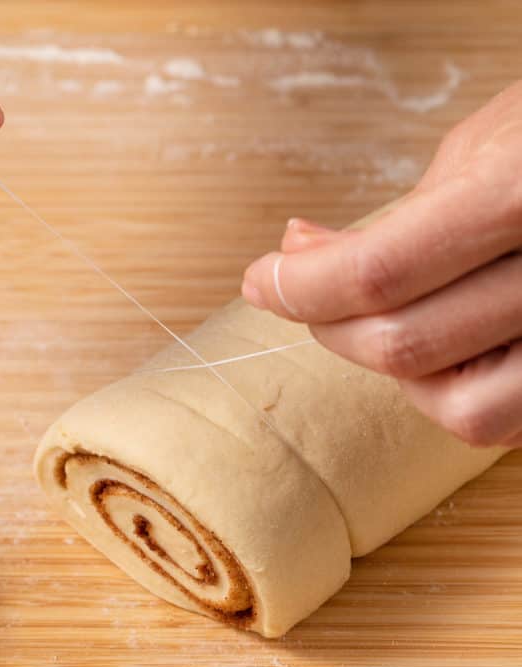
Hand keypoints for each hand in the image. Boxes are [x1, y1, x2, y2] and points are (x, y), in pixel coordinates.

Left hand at [242, 82, 521, 447]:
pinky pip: (500, 422)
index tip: (263, 279)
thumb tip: (302, 252)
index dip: (301, 285)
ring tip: (387, 315)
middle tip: (305, 290)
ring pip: (455, 407)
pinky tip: (444, 345)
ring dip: (396, 370)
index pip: (380, 273)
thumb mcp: (484, 149)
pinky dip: (450, 393)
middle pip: (406, 346)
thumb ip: (397, 216)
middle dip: (331, 325)